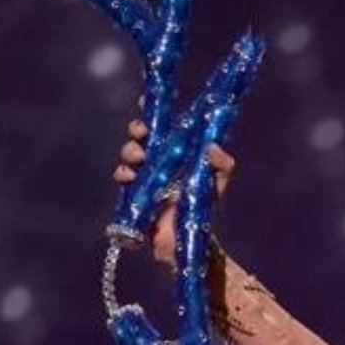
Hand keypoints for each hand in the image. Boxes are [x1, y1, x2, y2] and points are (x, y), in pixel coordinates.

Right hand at [112, 117, 233, 267]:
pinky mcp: (134, 198)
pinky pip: (122, 182)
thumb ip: (222, 164)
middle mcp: (155, 163)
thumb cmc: (203, 207)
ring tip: (139, 158)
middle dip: (136, 132)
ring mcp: (143, 180)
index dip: (149, 114)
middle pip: (138, 139)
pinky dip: (123, 175)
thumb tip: (213, 147)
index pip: (158, 128)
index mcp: (172, 154)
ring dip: (129, 152)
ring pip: (128, 157)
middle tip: (141, 135)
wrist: (191, 241)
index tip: (143, 103)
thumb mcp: (217, 182)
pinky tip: (130, 178)